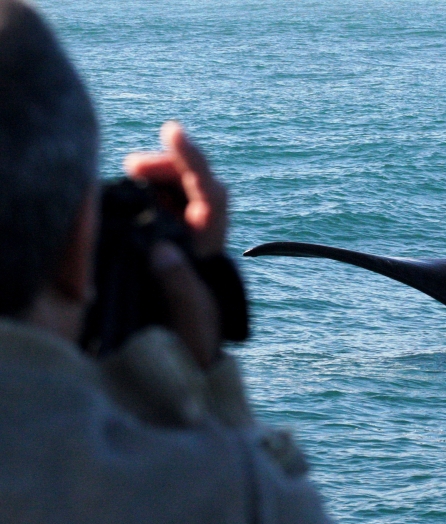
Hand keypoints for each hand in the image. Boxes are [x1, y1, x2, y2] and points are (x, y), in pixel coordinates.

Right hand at [124, 122, 226, 366]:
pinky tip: (127, 196)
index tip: (173, 132)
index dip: (194, 161)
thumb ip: (182, 288)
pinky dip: (146, 194)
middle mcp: (202, 238)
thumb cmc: (194, 345)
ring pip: (180, 192)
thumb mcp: (192, 322)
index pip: (212, 194)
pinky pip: (161, 207)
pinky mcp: (166, 244)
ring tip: (130, 174)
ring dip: (158, 177)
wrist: (186, 363)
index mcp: (211, 249)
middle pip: (197, 185)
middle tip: (133, 166)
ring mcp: (184, 239)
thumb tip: (163, 250)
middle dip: (170, 166)